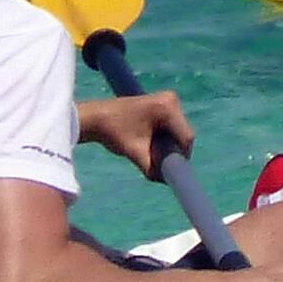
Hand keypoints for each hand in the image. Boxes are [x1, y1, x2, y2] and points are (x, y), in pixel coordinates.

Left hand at [80, 90, 194, 177]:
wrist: (96, 117)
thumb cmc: (113, 133)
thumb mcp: (135, 153)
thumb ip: (152, 169)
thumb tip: (167, 181)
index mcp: (167, 108)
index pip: (186, 138)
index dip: (180, 157)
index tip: (167, 170)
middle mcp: (172, 100)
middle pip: (184, 134)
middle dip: (173, 151)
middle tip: (156, 161)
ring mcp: (169, 100)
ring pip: (179, 131)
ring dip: (169, 145)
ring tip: (150, 152)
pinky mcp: (164, 103)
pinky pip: (173, 126)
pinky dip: (165, 138)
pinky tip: (150, 142)